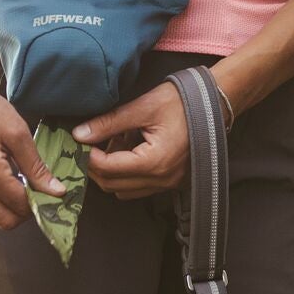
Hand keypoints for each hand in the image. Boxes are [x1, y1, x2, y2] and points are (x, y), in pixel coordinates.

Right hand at [0, 67, 63, 228]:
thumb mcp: (17, 132)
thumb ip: (37, 167)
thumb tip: (58, 193)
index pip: (20, 206)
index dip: (39, 202)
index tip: (49, 191)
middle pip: (4, 222)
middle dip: (22, 211)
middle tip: (32, 188)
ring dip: (3, 206)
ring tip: (11, 177)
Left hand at [74, 82, 190, 200]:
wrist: (213, 104)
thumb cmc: (180, 102)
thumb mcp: (142, 108)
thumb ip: (108, 123)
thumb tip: (79, 134)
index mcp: (154, 161)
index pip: (108, 169)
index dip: (88, 156)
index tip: (80, 140)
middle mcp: (162, 179)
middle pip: (112, 185)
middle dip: (96, 166)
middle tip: (91, 143)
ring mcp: (168, 184)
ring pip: (124, 191)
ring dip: (111, 172)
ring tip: (112, 144)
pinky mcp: (171, 182)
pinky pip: (139, 188)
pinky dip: (126, 174)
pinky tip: (127, 150)